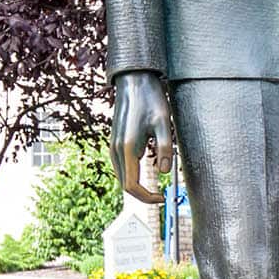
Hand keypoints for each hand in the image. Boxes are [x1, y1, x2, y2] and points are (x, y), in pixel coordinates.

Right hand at [109, 72, 172, 204]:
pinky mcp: (115, 142)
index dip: (147, 198)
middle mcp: (116, 150)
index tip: (162, 197)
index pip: (132, 186)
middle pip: (125, 185)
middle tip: (161, 195)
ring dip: (137, 185)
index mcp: (127, 148)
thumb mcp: (163, 122)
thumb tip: (165, 173)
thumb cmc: (150, 99)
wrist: (133, 81)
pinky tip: (146, 169)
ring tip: (155, 186)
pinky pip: (121, 167)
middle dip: (142, 195)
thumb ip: (165, 148)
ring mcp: (113, 146)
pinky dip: (132, 175)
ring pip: (122, 177)